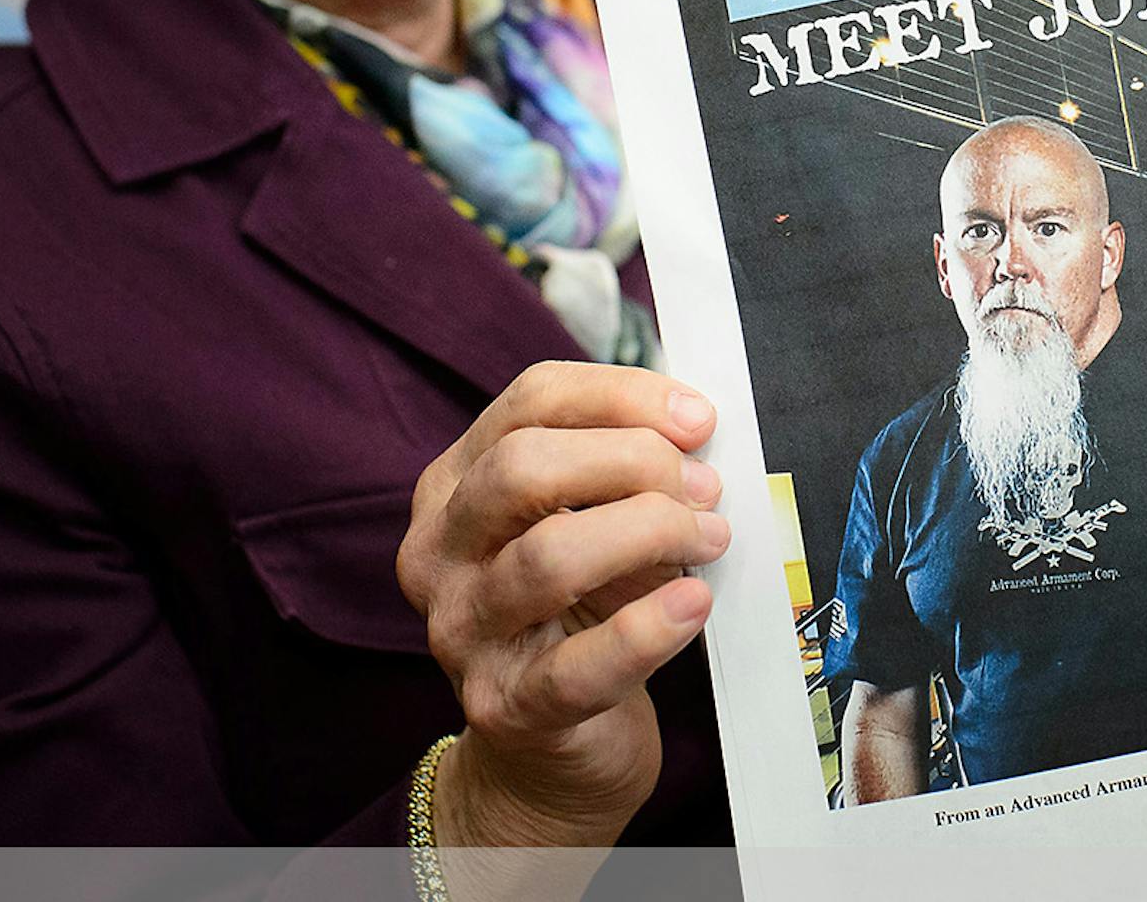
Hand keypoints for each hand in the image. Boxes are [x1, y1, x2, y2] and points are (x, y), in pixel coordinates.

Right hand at [395, 361, 729, 850]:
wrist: (551, 751)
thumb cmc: (581, 612)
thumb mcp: (589, 521)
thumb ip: (622, 470)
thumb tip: (692, 431)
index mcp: (455, 484)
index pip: (530, 401)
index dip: (621, 396)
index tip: (697, 418)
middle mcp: (439, 550)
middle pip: (522, 467)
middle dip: (633, 461)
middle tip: (703, 489)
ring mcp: (461, 631)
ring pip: (548, 556)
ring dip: (650, 533)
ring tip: (708, 539)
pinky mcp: (504, 707)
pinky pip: (577, 665)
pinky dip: (648, 628)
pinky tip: (693, 604)